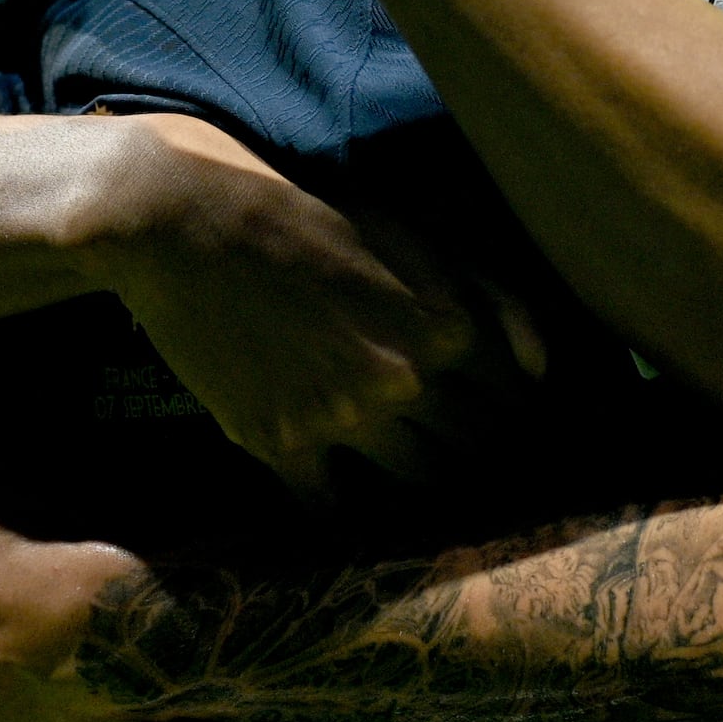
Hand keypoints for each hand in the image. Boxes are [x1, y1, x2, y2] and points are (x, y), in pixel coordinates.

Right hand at [87, 113, 522, 496]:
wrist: (180, 219)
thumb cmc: (301, 212)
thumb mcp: (407, 232)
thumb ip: (490, 298)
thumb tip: (542, 368)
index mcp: (448, 322)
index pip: (515, 400)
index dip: (510, 410)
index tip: (496, 415)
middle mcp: (408, 377)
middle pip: (473, 450)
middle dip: (473, 449)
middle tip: (459, 448)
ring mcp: (344, 415)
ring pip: (416, 484)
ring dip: (417, 479)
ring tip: (405, 465)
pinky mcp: (281, 443)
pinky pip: (334, 509)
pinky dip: (341, 505)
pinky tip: (336, 485)